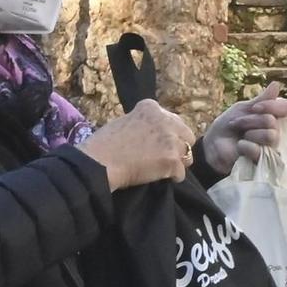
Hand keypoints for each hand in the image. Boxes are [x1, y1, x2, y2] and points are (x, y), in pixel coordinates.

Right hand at [79, 98, 194, 189]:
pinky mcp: (172, 160)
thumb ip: (145, 123)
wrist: (99, 163)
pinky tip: (158, 178)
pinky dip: (172, 178)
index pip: (174, 121)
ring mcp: (170, 140)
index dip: (169, 134)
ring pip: (187, 155)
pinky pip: (181, 173)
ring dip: (177, 163)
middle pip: (187, 136)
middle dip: (180, 147)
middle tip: (166, 157)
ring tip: (161, 168)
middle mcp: (165, 120)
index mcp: (151, 108)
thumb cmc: (105, 145)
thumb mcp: (126, 121)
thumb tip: (157, 132)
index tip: (158, 143)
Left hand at [201, 82, 286, 175]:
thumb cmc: (228, 127)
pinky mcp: (264, 161)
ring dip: (249, 133)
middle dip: (249, 121)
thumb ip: (261, 100)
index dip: (271, 106)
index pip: (285, 107)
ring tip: (240, 137)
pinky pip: (259, 149)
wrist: (213, 145)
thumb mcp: (243, 109)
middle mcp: (276, 131)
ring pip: (270, 135)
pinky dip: (245, 146)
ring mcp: (271, 147)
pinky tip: (240, 147)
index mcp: (272, 117)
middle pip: (272, 121)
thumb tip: (277, 84)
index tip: (254, 108)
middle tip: (237, 125)